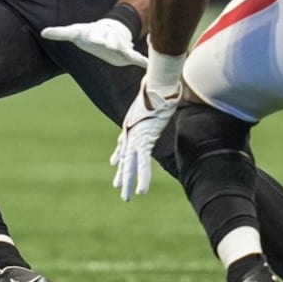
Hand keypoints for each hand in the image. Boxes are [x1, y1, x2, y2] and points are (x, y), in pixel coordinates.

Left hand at [40, 18, 146, 67]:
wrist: (110, 29)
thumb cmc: (89, 32)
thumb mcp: (74, 31)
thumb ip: (60, 33)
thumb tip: (43, 32)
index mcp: (97, 35)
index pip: (97, 36)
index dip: (97, 37)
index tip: (95, 39)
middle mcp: (111, 39)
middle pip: (112, 42)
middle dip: (113, 43)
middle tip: (114, 46)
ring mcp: (121, 46)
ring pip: (127, 50)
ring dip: (130, 53)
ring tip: (136, 58)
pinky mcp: (127, 54)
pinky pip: (137, 59)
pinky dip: (143, 62)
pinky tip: (150, 67)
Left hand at [112, 81, 179, 200]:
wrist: (158, 85)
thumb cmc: (160, 87)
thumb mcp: (155, 96)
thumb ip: (158, 96)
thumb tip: (168, 88)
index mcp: (133, 126)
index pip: (124, 145)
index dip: (118, 155)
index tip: (114, 162)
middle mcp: (132, 134)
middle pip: (126, 160)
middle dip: (122, 176)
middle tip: (118, 190)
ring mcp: (136, 138)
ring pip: (130, 165)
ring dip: (128, 182)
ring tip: (124, 196)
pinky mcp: (143, 140)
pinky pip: (144, 163)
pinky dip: (143, 178)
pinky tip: (142, 192)